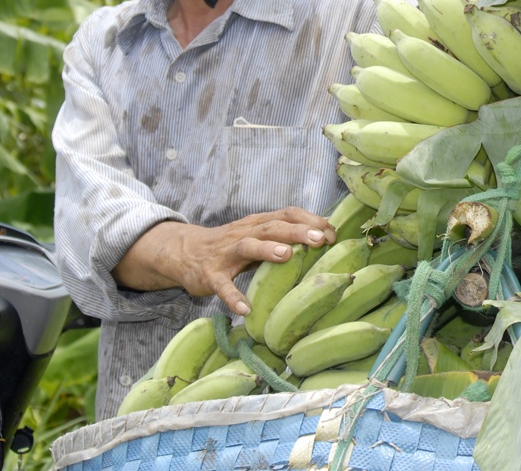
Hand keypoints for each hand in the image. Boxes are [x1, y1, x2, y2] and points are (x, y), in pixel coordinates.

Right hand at [113, 206, 336, 315]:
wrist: (185, 252)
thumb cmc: (233, 244)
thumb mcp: (259, 234)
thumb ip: (287, 232)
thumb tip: (326, 230)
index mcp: (259, 223)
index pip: (287, 214)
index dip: (310, 220)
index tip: (332, 232)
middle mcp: (244, 233)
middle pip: (272, 227)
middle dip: (297, 231)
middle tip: (319, 238)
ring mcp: (226, 254)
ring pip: (247, 246)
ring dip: (267, 250)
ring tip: (287, 256)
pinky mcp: (210, 275)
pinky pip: (221, 286)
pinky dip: (233, 297)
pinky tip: (245, 310)